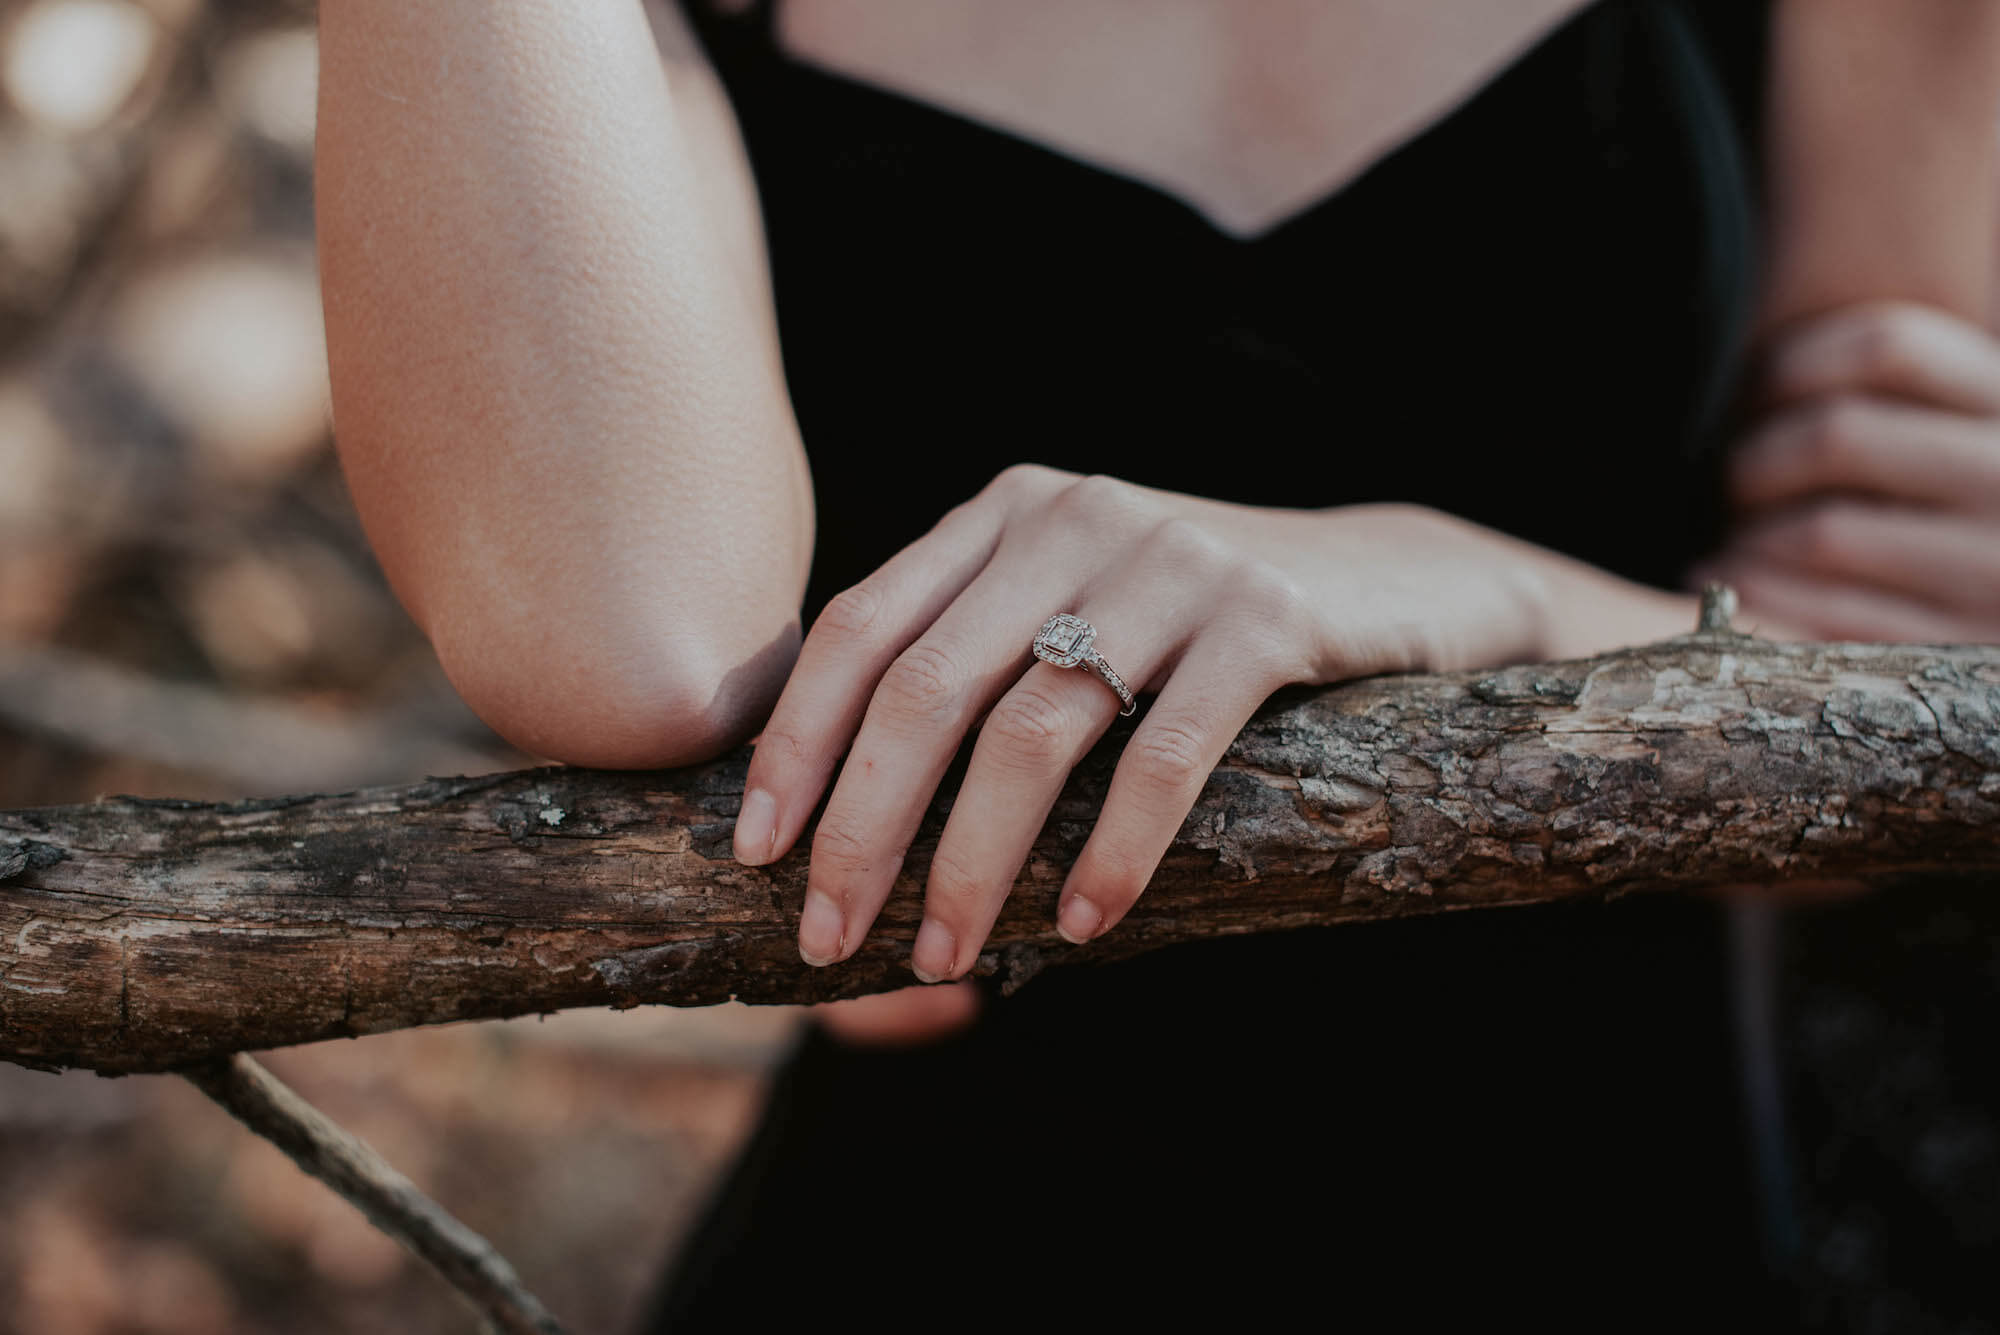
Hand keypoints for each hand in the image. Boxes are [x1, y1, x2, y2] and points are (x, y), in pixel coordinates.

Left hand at [730, 464, 1554, 981]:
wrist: (1395, 583)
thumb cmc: (1198, 632)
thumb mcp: (1075, 613)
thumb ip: (977, 666)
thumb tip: (846, 820)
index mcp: (1004, 514)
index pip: (859, 626)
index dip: (795, 743)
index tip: (758, 852)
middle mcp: (1071, 517)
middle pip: (925, 688)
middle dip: (863, 827)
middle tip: (833, 937)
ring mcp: (1169, 559)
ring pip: (1031, 729)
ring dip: (975, 863)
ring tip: (949, 957)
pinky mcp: (1264, 614)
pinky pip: (1162, 753)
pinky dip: (1113, 851)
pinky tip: (1085, 925)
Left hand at [1695, 301, 1999, 641]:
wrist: (1994, 613)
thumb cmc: (1952, 513)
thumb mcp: (1950, 433)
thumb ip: (1890, 396)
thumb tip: (1754, 370)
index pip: (1889, 347)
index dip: (1794, 365)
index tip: (1756, 394)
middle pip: (1839, 435)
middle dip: (1758, 459)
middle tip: (1736, 481)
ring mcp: (1993, 569)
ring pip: (1824, 531)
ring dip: (1752, 536)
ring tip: (1736, 540)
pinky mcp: (1953, 646)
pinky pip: (1825, 611)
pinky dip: (1757, 593)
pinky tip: (1727, 580)